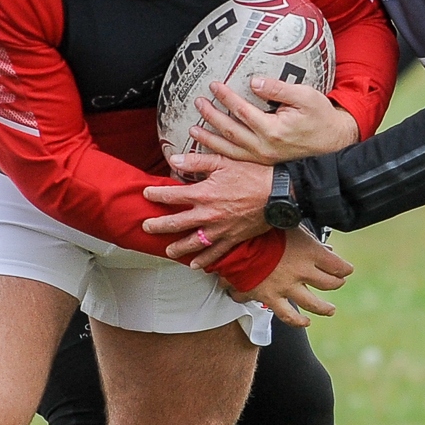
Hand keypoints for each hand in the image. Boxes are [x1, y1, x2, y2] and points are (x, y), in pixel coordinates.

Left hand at [141, 154, 274, 265]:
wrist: (278, 194)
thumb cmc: (253, 175)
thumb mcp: (223, 162)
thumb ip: (197, 162)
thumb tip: (174, 160)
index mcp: (203, 194)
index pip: (171, 195)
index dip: (156, 195)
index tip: (147, 194)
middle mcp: (207, 215)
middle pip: (175, 223)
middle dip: (157, 226)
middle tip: (146, 228)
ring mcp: (219, 230)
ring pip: (192, 243)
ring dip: (177, 248)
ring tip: (167, 251)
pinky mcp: (232, 239)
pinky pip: (215, 253)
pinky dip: (203, 261)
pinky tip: (194, 265)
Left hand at [186, 78, 360, 164]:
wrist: (335, 144)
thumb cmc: (321, 117)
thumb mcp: (306, 97)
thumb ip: (278, 89)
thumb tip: (254, 82)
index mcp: (273, 130)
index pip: (242, 111)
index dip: (226, 97)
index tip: (214, 85)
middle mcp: (264, 147)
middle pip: (230, 131)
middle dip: (211, 117)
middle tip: (197, 103)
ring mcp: (262, 158)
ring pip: (229, 149)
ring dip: (209, 139)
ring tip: (193, 130)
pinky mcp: (263, 163)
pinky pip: (236, 160)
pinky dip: (219, 155)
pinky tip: (208, 150)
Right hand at [232, 227, 352, 328]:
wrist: (235, 241)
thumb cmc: (262, 229)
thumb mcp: (291, 226)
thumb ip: (310, 239)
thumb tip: (326, 248)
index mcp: (310, 251)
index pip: (338, 265)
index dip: (345, 268)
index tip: (346, 269)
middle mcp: (302, 271)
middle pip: (329, 283)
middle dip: (336, 283)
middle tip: (338, 283)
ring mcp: (287, 286)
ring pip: (313, 304)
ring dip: (324, 308)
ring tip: (330, 310)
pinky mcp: (271, 297)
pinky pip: (288, 315)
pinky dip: (298, 321)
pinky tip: (305, 322)